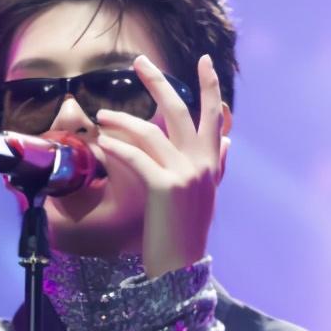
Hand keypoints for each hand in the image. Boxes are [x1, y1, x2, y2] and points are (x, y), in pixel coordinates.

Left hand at [95, 54, 230, 278]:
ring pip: (151, 132)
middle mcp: (201, 164)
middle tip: (139, 61)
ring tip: (101, 115)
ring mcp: (185, 175)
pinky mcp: (165, 188)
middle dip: (159, 82)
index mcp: (210, 164)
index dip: (210, 87)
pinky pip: (135, 157)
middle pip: (180, 111)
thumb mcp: (205, 195)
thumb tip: (229, 139)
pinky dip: (116, 147)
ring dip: (122, 120)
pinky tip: (101, 141)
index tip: (204, 61)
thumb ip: (216, 165)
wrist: (181, 269)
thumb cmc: (185, 234)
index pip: (213, 116)